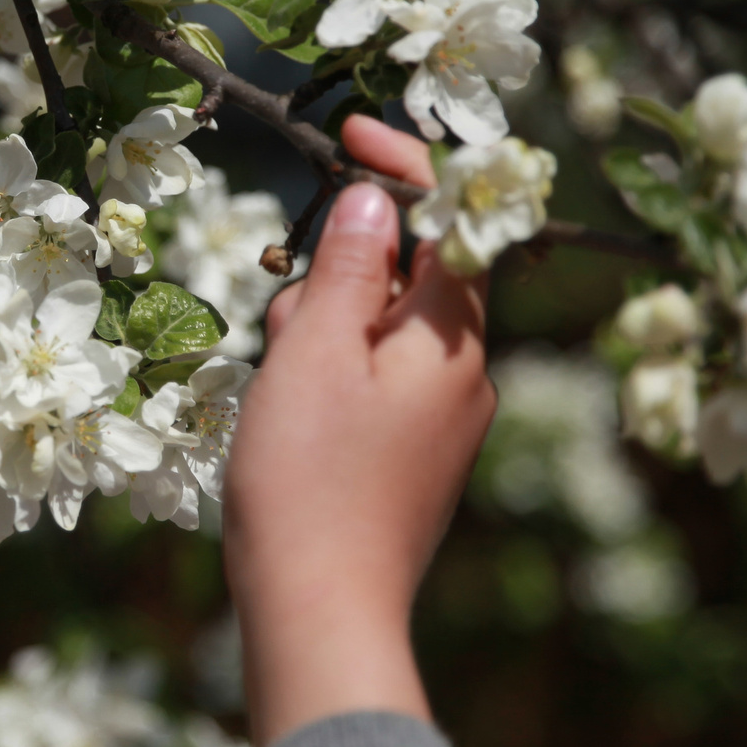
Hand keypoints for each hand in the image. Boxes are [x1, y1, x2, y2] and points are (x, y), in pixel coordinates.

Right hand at [223, 117, 495, 746]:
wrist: (319, 614)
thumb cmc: (308, 481)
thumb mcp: (314, 353)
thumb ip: (348, 266)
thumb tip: (376, 197)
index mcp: (455, 341)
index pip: (452, 220)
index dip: (406, 166)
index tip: (349, 131)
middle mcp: (467, 378)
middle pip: (414, 276)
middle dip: (342, 270)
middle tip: (287, 313)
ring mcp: (444, 425)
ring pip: (386, 332)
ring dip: (329, 327)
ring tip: (280, 381)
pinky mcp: (414, 463)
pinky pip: (378, 385)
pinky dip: (331, 375)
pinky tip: (287, 415)